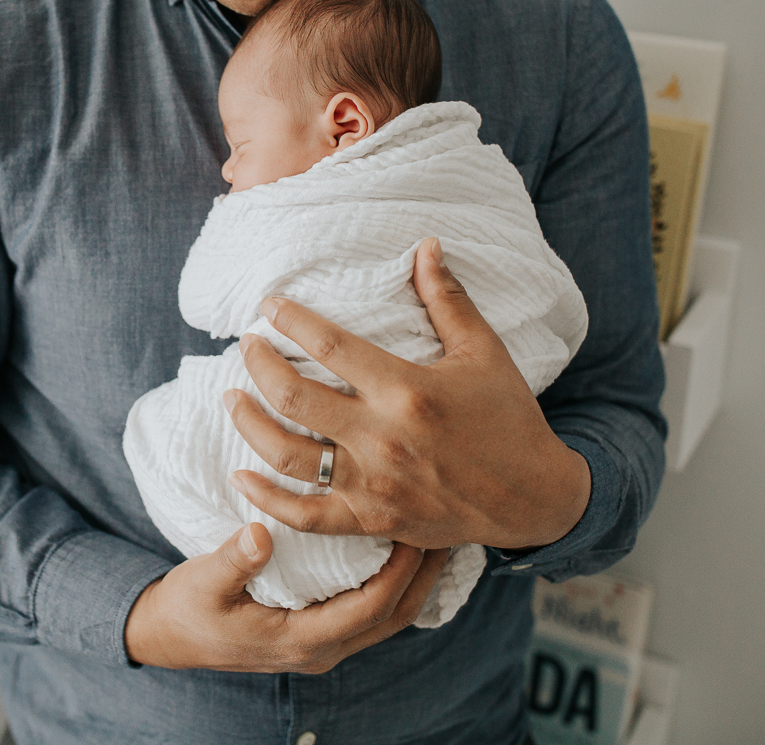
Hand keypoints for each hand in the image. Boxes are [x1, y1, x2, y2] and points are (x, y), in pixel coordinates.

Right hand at [124, 521, 449, 671]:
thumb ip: (233, 560)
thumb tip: (261, 533)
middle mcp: (322, 648)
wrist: (169, 638)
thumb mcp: (201, 582)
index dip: (401, 568)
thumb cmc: (187, 610)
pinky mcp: (320, 630)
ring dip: (417, 578)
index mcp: (300, 639)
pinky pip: (372, 609)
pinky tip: (403, 550)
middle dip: (427, 573)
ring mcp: (323, 642)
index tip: (418, 525)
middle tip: (450, 526)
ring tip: (438, 533)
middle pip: (396, 614)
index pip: (371, 606)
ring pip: (390, 615)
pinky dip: (396, 582)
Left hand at [227, 237, 590, 551]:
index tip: (268, 305)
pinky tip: (240, 477)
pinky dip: (267, 500)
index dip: (290, 320)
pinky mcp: (371, 520)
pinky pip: (305, 516)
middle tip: (246, 346)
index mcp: (407, 390)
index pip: (329, 345)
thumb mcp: (483, 351)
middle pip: (293, 397)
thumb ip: (447, 299)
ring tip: (231, 398)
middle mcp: (382, 438)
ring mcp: (373, 484)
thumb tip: (425, 245)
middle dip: (258, 364)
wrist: (533, 497)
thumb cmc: (508, 417)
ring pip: (287, 455)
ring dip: (248, 424)